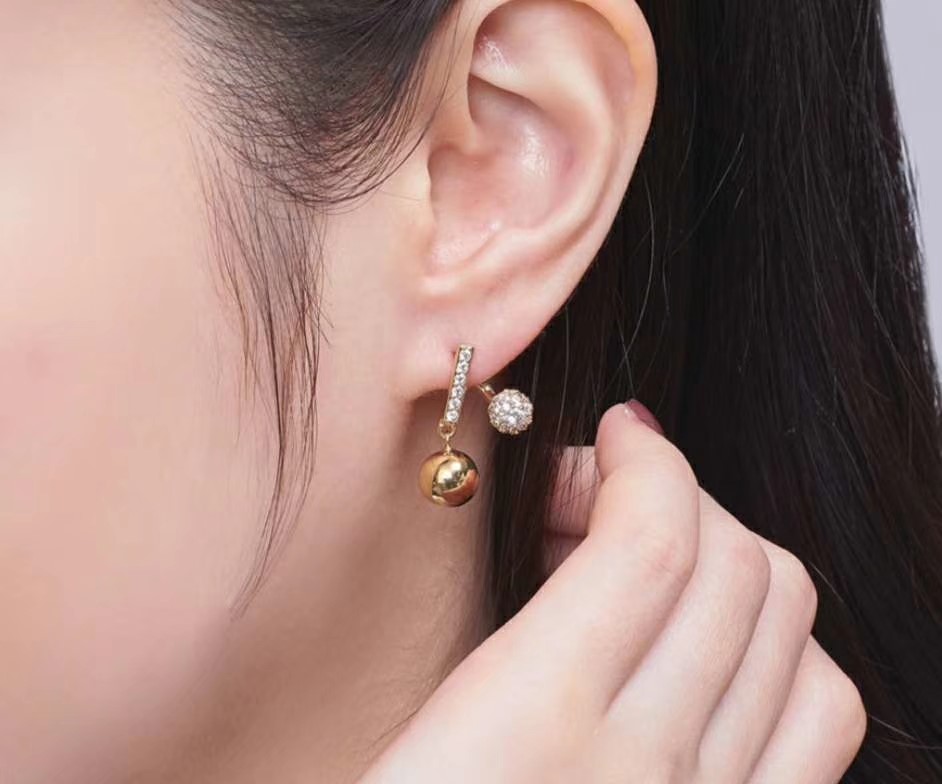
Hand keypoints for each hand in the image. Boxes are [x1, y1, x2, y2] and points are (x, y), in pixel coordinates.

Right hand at [360, 403, 866, 782]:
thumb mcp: (409, 735)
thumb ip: (503, 642)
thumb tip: (574, 547)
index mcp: (527, 727)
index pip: (653, 540)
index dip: (645, 457)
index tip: (613, 434)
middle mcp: (641, 773)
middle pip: (733, 566)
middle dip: (677, 494)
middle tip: (604, 500)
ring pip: (793, 634)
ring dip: (732, 562)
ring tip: (659, 564)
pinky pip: (817, 723)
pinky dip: (778, 651)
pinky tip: (704, 648)